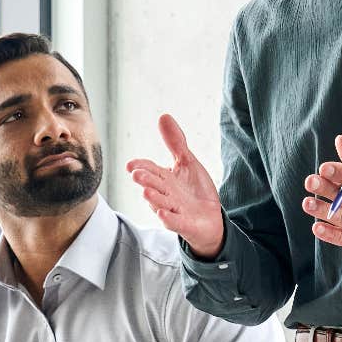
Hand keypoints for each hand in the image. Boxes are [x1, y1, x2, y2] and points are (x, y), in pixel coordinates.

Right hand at [127, 114, 224, 257]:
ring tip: (146, 192)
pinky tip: (162, 214)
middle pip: (153, 186)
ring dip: (153, 199)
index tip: (131, 164)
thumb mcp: (187, 162)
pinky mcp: (184, 224)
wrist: (210, 218)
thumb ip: (175, 142)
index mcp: (164, 178)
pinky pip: (175, 222)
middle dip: (145, 180)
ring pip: (161, 204)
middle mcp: (166, 194)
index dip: (141, 167)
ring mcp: (174, 210)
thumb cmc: (193, 190)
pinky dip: (168, 219)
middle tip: (136, 175)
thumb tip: (163, 116)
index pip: (150, 170)